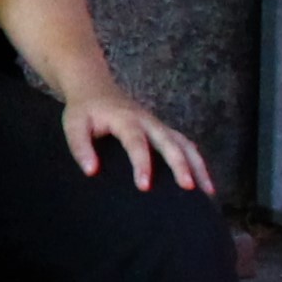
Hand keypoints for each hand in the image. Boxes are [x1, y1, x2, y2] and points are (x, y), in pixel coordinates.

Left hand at [61, 89, 209, 194]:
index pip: (136, 142)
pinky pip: (186, 145)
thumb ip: (80, 147)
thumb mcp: (73, 125)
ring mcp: (159, 125)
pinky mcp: (164, 131)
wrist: (96, 88)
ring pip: (185, 144)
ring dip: (198, 166)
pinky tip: (205, 184)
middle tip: (188, 188)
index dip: (141, 164)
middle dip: (181, 165)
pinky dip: (198, 163)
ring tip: (207, 192)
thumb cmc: (84, 111)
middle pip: (170, 142)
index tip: (144, 187)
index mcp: (125, 119)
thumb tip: (91, 171)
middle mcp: (148, 121)